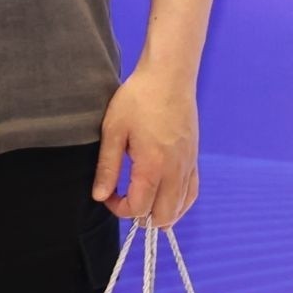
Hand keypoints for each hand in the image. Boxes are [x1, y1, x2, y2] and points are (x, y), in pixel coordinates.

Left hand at [94, 61, 199, 227]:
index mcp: (153, 166)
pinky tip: (165, 196)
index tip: (107, 194)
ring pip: (180, 208)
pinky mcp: (193, 157)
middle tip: (125, 199)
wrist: (169, 76)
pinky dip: (179, 202)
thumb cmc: (139, 98)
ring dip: (160, 213)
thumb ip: (107, 167)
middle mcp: (175, 170)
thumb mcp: (114, 130)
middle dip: (141, 217)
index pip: (138, 209)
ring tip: (143, 199)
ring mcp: (188, 164)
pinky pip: (191, 192)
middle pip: (163, 217)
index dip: (118, 209)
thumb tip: (99, 196)